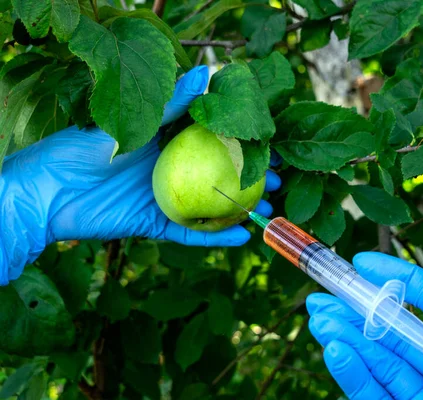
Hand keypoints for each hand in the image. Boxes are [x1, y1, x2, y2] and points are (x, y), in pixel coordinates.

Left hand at [0, 66, 280, 284]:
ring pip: (210, 204)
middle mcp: (169, 169)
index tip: (270, 141)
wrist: (47, 192)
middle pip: (218, 173)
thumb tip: (206, 74)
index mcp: (164, 142)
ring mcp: (163, 197)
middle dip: (250, 175)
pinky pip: (190, 232)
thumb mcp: (133, 123)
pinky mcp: (154, 224)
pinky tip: (243, 237)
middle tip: (279, 176)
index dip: (241, 141)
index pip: (212, 140)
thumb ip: (171, 104)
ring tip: (270, 205)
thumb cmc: (85, 150)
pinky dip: (215, 237)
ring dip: (240, 207)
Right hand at [306, 234, 422, 398]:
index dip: (401, 278)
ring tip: (317, 316)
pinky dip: (350, 372)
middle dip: (360, 309)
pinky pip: (371, 394)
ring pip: (380, 362)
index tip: (362, 262)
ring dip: (347, 336)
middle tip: (324, 292)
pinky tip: (333, 350)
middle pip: (400, 331)